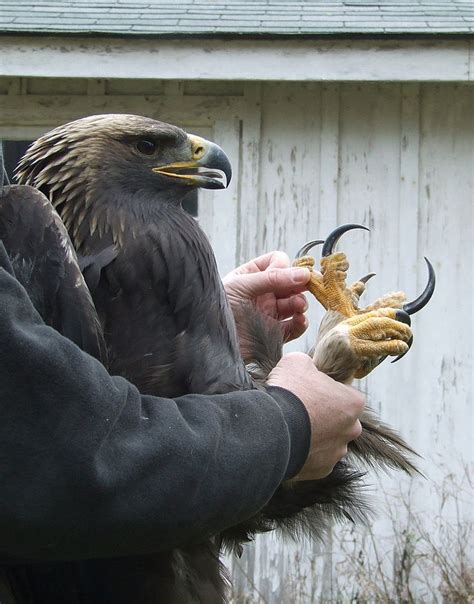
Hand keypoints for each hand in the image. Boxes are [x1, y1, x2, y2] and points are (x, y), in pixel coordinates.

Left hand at [223, 252, 310, 356]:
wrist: (212, 343)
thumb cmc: (219, 308)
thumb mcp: (241, 286)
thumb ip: (272, 278)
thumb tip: (304, 273)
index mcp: (252, 276)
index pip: (277, 262)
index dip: (286, 266)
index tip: (287, 275)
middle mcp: (263, 293)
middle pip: (292, 282)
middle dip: (300, 284)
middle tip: (308, 287)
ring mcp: (270, 313)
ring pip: (296, 303)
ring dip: (301, 303)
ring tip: (298, 306)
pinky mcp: (274, 333)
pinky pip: (294, 327)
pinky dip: (301, 323)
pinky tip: (299, 321)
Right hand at [267, 352, 363, 480]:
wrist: (270, 429)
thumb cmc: (289, 392)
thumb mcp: (297, 361)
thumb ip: (308, 364)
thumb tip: (306, 367)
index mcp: (353, 403)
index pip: (346, 393)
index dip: (327, 389)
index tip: (310, 389)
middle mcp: (352, 430)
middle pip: (340, 419)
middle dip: (324, 414)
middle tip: (300, 408)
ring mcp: (336, 453)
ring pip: (328, 440)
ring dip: (314, 434)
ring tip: (291, 427)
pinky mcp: (321, 470)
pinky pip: (314, 458)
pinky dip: (304, 451)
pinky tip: (288, 442)